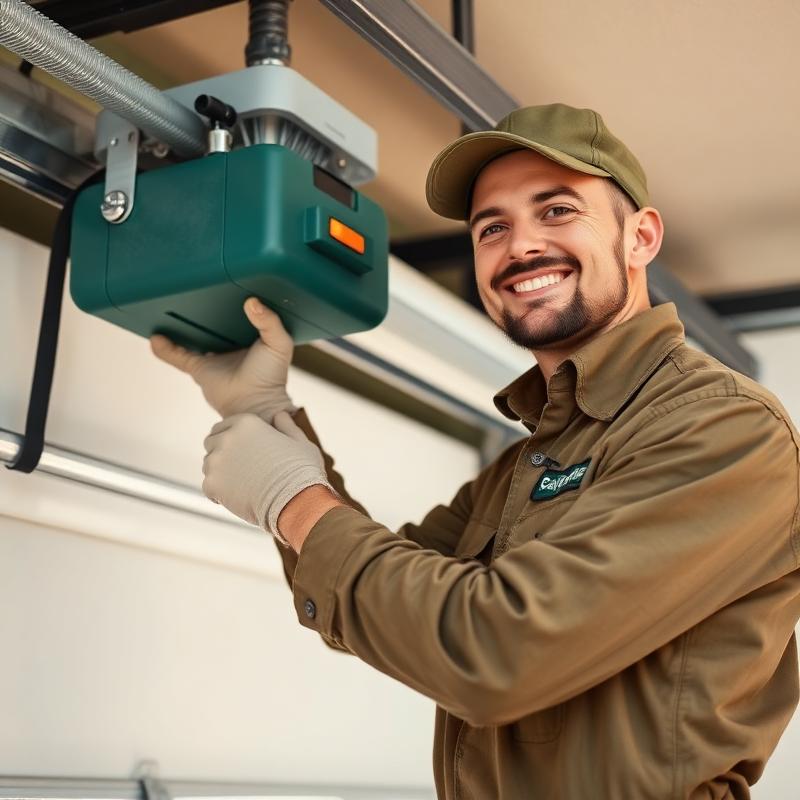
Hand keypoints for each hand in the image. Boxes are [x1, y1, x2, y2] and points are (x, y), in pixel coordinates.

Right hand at [150, 297, 295, 421]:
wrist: (256, 404)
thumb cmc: (272, 377)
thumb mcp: (278, 343)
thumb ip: (269, 321)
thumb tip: (251, 302)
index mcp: (251, 334)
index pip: (239, 311)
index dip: (232, 298)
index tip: (223, 280)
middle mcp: (230, 343)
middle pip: (212, 321)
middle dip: (204, 307)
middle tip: (193, 287)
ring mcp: (213, 355)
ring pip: (192, 335)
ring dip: (180, 324)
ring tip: (166, 304)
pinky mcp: (199, 368)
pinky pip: (178, 355)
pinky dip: (165, 348)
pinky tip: (155, 338)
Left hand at [202, 410, 333, 541]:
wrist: (295, 501)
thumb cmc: (301, 471)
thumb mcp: (300, 442)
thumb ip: (287, 426)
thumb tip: (280, 415)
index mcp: (246, 423)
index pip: (222, 426)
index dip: (230, 438)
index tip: (240, 451)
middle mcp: (227, 438)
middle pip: (211, 443)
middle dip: (221, 453)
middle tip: (239, 469)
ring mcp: (216, 461)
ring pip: (208, 466)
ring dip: (220, 473)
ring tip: (241, 485)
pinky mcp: (211, 484)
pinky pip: (208, 487)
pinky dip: (219, 494)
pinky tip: (237, 498)